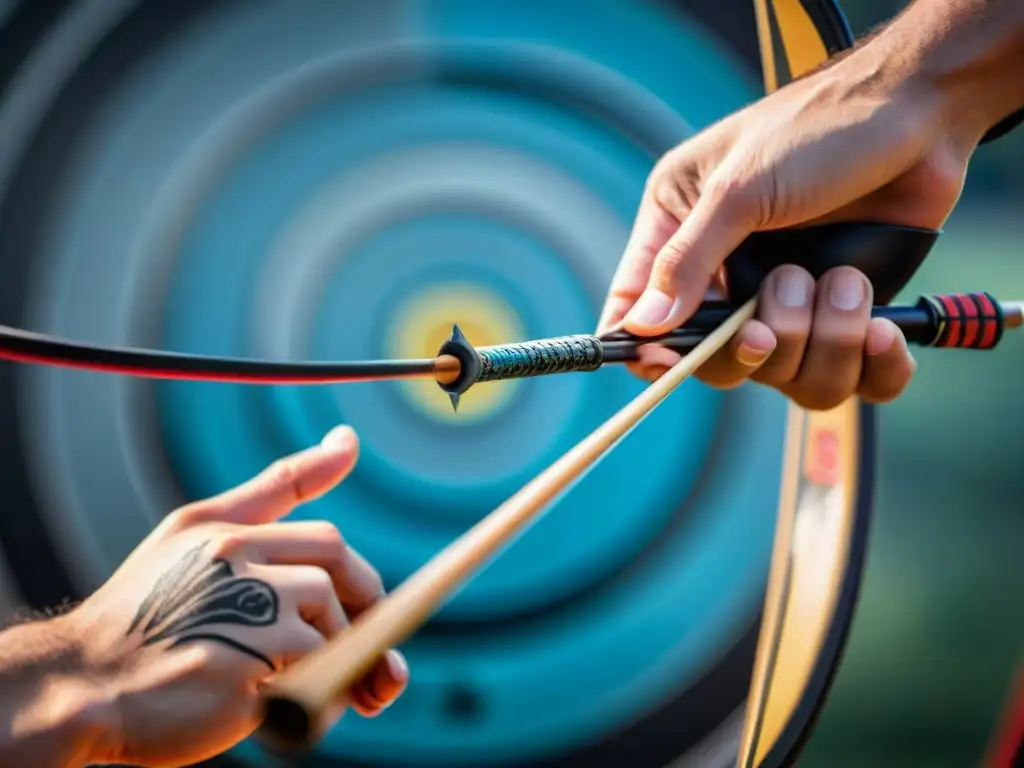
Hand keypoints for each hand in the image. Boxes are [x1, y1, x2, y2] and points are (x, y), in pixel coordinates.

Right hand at [66, 425, 407, 766]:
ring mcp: (245, 624)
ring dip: (332, 661)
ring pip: (331, 635)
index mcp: (230, 538)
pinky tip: (276, 703)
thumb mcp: (194, 530)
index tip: (364, 602)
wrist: (80, 685)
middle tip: (351, 643)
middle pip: (338, 581)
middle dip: (358, 612)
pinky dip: (319, 700)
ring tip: (287, 675)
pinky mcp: (246, 680)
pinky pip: (317, 687)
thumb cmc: (142, 610)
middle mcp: (240, 570)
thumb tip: (349, 438)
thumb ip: (275, 487)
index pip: (327, 541)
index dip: (355, 578)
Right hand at [596, 45, 976, 408]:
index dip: (647, 347)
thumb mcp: (740, 188)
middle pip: (713, 360)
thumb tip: (643, 327)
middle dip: (750, 345)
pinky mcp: (844, 313)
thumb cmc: (817, 127)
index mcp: (681, 232)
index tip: (668, 363)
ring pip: (786, 374)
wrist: (919, 111)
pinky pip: (854, 376)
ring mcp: (788, 298)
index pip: (637, 308)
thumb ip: (688, 260)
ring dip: (820, 340)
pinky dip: (871, 365)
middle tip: (772, 313)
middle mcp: (729, 273)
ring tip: (844, 283)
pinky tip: (878, 328)